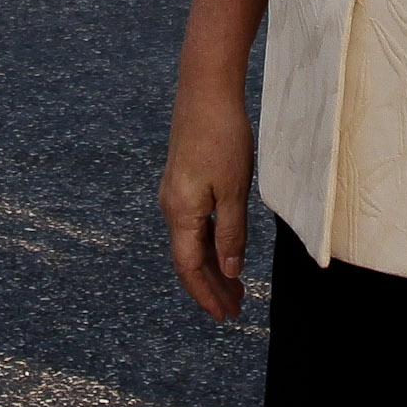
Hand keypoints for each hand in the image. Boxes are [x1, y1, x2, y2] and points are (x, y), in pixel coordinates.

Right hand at [161, 0, 267, 320]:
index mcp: (181, 213)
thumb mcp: (234, 190)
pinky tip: (226, 248)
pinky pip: (193, 224)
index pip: (190, 268)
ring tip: (235, 286)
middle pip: (188, 260)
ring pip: (191, 242)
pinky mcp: (183, 180)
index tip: (226, 315)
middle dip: (211, 286)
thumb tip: (230, 270)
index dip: (208, 295)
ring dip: (212, 266)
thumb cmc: (222, 137)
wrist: (205, 90)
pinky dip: (210, 243)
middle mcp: (171, 206)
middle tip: (235, 309)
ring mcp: (175, 193)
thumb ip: (231, 233)